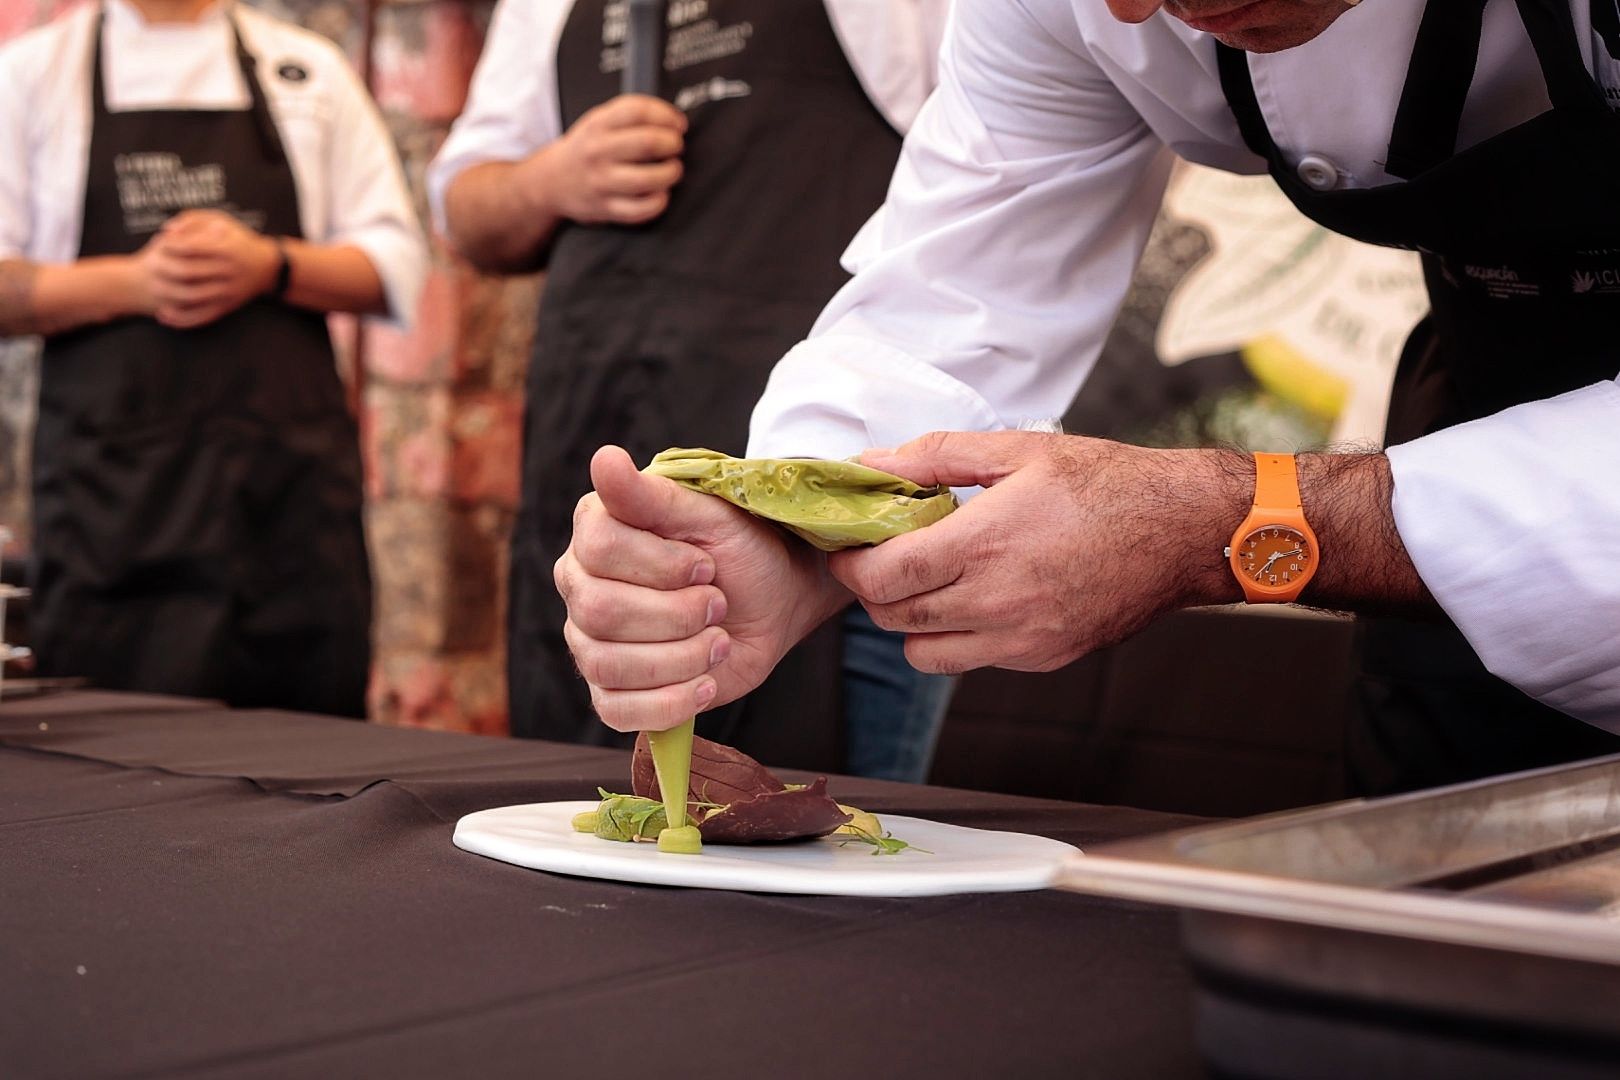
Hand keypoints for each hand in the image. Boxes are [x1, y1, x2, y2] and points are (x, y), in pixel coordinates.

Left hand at [144, 209, 280, 328]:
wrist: (267, 268)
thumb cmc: (237, 240)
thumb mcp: (219, 221)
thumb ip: (191, 220)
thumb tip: (167, 232)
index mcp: (227, 248)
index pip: (191, 247)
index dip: (170, 245)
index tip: (160, 243)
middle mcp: (229, 272)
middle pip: (188, 272)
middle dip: (165, 269)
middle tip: (151, 265)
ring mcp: (228, 292)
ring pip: (192, 298)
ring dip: (168, 296)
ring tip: (153, 290)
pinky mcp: (227, 308)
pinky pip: (200, 317)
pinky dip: (180, 319)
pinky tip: (164, 315)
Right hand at [533, 94, 685, 225]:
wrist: (551, 181)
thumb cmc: (585, 150)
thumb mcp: (598, 121)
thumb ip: (629, 116)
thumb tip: (672, 121)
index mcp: (598, 124)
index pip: (638, 111)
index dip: (667, 115)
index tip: (678, 123)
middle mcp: (599, 151)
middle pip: (648, 142)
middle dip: (673, 143)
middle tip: (675, 146)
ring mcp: (602, 181)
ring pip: (649, 178)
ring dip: (671, 172)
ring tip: (672, 169)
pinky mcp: (606, 207)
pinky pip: (642, 209)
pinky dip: (659, 201)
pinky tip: (660, 193)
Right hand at [554, 446, 847, 731]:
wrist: (774, 598)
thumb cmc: (739, 548)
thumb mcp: (707, 514)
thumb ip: (651, 495)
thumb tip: (604, 458)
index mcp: (595, 532)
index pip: (600, 549)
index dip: (662, 564)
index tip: (707, 565)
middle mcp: (581, 585)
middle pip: (600, 612)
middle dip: (676, 614)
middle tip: (719, 604)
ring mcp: (590, 641)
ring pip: (608, 664)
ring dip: (681, 657)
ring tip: (718, 642)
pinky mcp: (613, 690)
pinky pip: (615, 710)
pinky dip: (669, 703)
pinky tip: (705, 682)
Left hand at [828, 431, 1243, 674]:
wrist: (1183, 531)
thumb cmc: (1107, 483)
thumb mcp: (1018, 451)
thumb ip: (936, 457)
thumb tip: (872, 463)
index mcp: (984, 545)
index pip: (882, 577)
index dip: (851, 565)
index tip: (847, 547)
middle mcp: (998, 602)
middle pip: (892, 618)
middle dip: (873, 590)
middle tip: (883, 558)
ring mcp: (1021, 639)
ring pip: (923, 653)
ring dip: (910, 621)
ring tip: (930, 580)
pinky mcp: (1041, 658)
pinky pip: (971, 660)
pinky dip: (957, 635)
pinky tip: (977, 596)